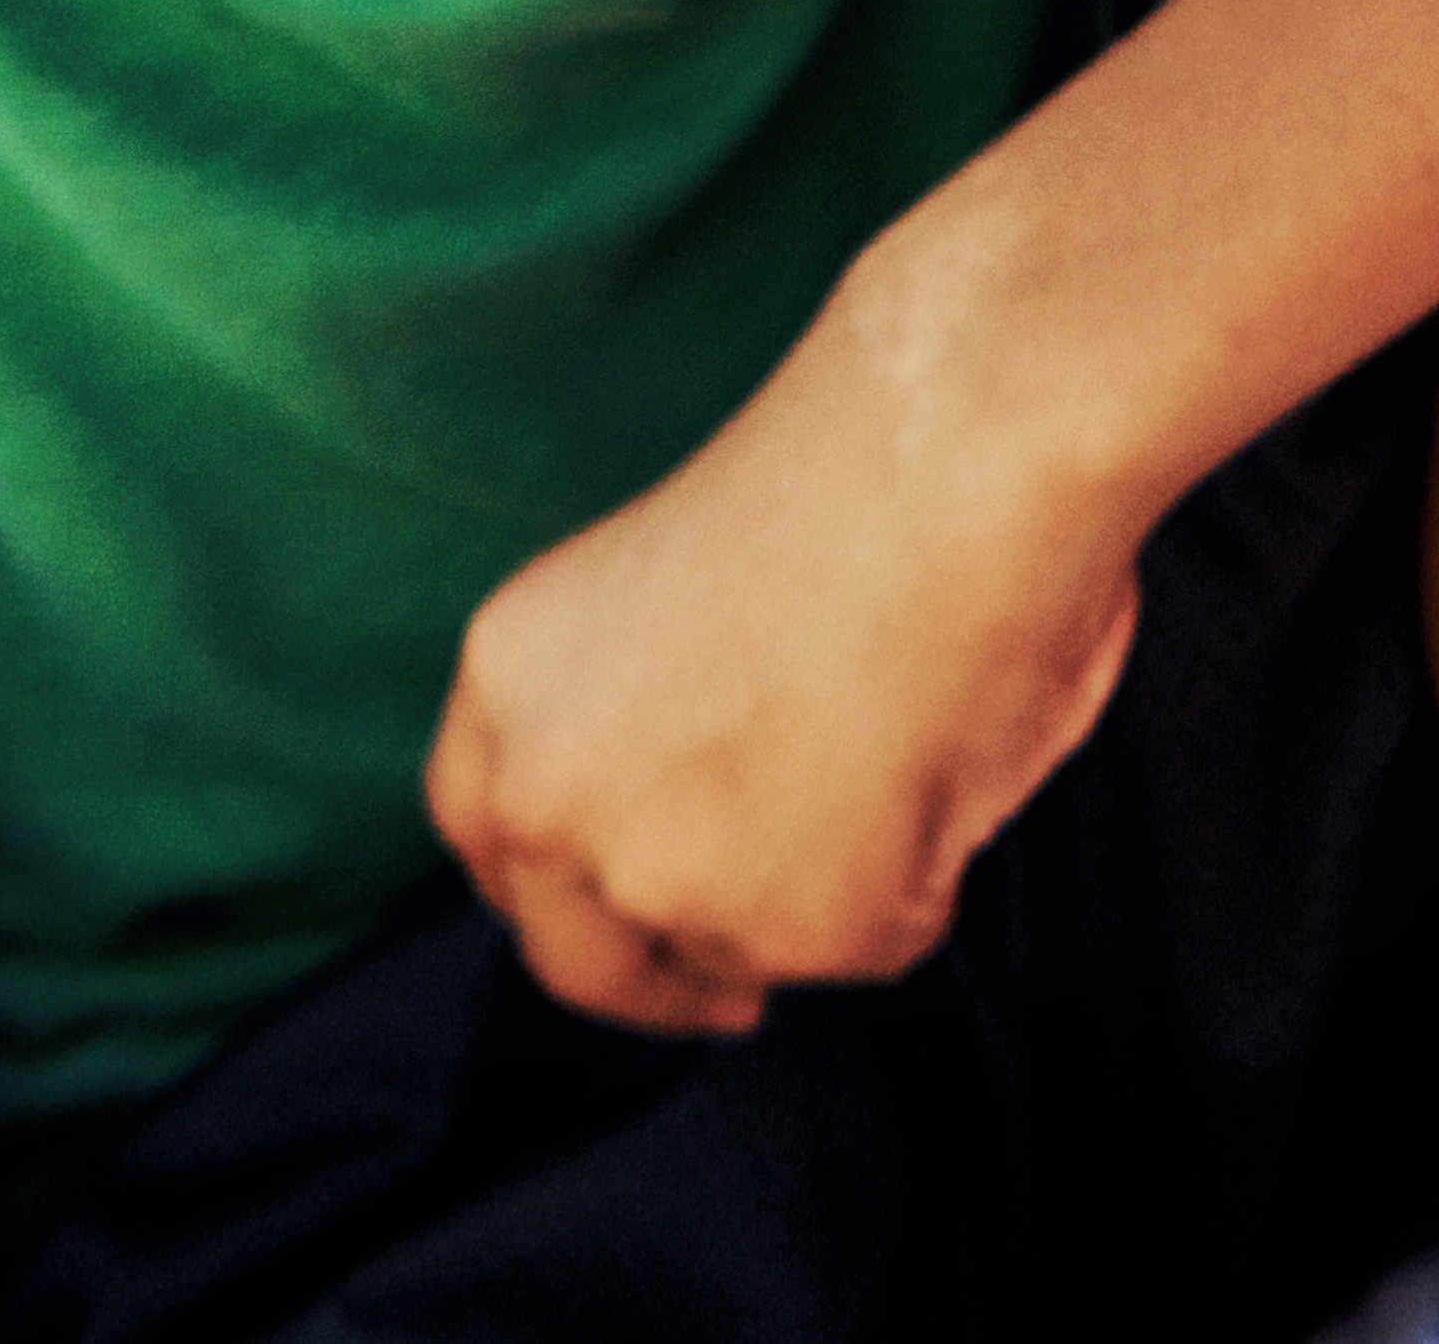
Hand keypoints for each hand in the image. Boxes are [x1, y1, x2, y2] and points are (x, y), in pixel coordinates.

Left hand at [427, 316, 1146, 1038]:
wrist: (950, 449)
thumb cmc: (858, 467)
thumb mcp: (655, 594)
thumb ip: (631, 723)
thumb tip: (708, 797)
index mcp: (506, 682)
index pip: (489, 839)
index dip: (561, 891)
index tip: (615, 916)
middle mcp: (549, 798)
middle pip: (582, 958)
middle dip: (660, 979)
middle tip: (731, 988)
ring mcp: (662, 879)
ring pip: (743, 955)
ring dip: (819, 895)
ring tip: (905, 747)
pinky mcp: (790, 930)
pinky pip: (878, 943)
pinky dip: (927, 879)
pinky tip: (949, 762)